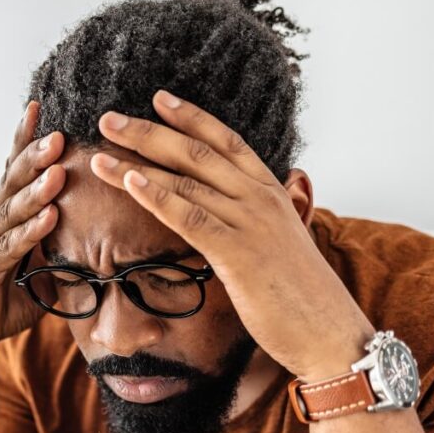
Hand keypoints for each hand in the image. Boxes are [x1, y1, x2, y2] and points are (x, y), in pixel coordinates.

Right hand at [0, 101, 66, 360]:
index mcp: (4, 214)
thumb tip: (101, 237)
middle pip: (14, 179)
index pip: (15, 169)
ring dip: (37, 188)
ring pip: (13, 208)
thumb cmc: (4, 298)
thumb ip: (61, 248)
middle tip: (59, 131)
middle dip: (36, 154)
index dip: (26, 139)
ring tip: (58, 168)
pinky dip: (32, 230)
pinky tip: (51, 216)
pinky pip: (12, 245)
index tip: (40, 107)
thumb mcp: (40, 268)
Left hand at [88, 90, 372, 381]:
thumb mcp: (279, 244)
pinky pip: (189, 217)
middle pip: (196, 152)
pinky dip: (156, 196)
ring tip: (101, 150)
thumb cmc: (301, 296)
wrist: (331, 334)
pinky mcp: (238, 253)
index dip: (191, 117)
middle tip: (108, 119)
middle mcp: (260, 198)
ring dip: (137, 162)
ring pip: (186, 180)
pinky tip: (129, 182)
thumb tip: (225, 215)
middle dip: (149, 132)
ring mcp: (250, 222)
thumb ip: (252, 222)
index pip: (226, 141)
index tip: (158, 99)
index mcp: (271, 192)